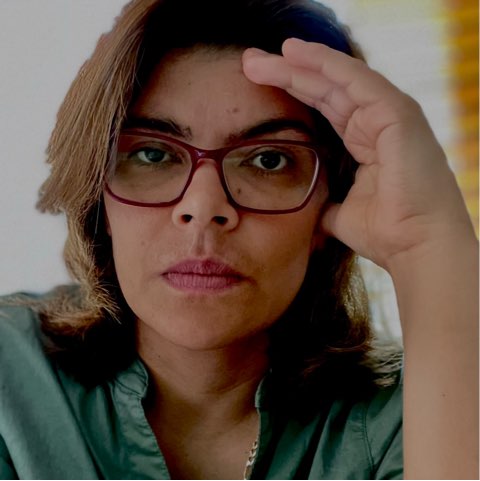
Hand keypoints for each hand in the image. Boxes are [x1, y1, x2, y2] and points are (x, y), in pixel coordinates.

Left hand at [242, 38, 474, 270]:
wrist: (414, 248)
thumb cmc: (385, 233)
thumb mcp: (339, 213)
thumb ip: (324, 203)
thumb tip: (308, 208)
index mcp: (364, 142)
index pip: (322, 108)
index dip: (291, 94)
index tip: (254, 86)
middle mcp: (376, 123)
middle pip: (324, 89)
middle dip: (286, 73)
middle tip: (249, 62)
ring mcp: (388, 115)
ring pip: (336, 79)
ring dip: (298, 64)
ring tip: (261, 56)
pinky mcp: (397, 113)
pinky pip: (356, 79)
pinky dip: (326, 63)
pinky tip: (295, 52)